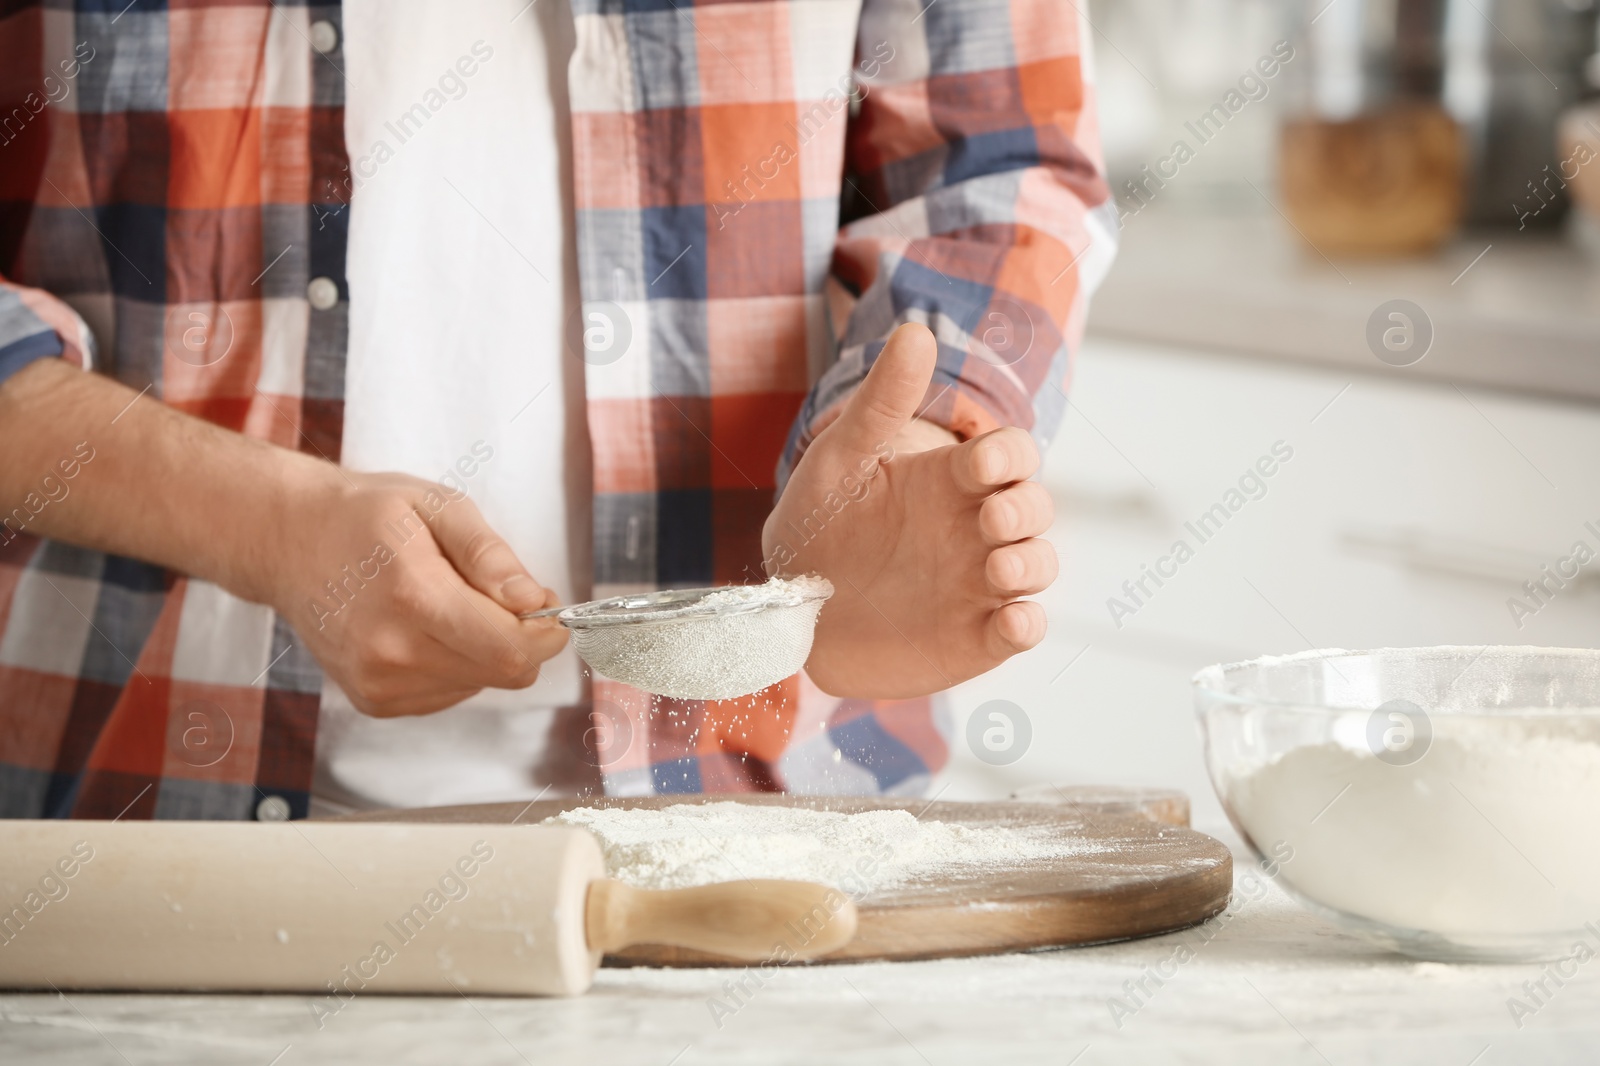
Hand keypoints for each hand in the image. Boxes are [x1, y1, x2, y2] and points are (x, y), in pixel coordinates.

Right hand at [265, 468, 568, 716]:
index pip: (509, 649)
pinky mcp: (375, 701)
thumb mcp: (438, 506)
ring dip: (486, 650)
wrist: (289, 541)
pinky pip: (451, 693)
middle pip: (503, 672)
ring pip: (481, 685)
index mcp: (412, 597)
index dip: (546, 633)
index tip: (548, 606)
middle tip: (505, 595)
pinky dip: (457, 663)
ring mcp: (379, 683)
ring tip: (449, 602)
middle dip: (522, 637)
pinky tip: (427, 627)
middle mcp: (391, 652)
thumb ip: (490, 555)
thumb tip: (532, 599)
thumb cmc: (365, 516)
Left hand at [763, 323, 1055, 697]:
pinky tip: (1013, 622)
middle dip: (1026, 510)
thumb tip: (915, 332)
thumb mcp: (842, 457)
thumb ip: (881, 402)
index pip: (1011, 454)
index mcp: (952, 479)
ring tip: (998, 570)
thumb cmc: (818, 521)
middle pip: (1035, 507)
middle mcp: (975, 528)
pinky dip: (1028, 625)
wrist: (793, 608)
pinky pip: (1020, 629)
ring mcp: (979, 583)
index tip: (983, 462)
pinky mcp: (974, 636)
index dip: (1009, 455)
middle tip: (991, 521)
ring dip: (1032, 565)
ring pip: (1038, 565)